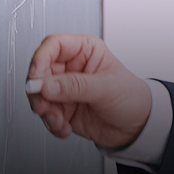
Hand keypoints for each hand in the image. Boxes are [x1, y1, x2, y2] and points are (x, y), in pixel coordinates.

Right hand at [26, 33, 152, 147]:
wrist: (137, 127)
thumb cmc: (131, 97)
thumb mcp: (106, 88)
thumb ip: (76, 86)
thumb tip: (47, 86)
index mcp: (85, 51)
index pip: (54, 45)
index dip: (40, 58)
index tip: (36, 76)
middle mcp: (71, 67)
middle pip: (40, 71)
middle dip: (38, 91)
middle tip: (44, 106)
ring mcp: (64, 88)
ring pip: (38, 94)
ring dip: (45, 111)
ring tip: (59, 121)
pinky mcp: (62, 107)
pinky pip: (45, 114)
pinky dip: (51, 123)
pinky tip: (65, 127)